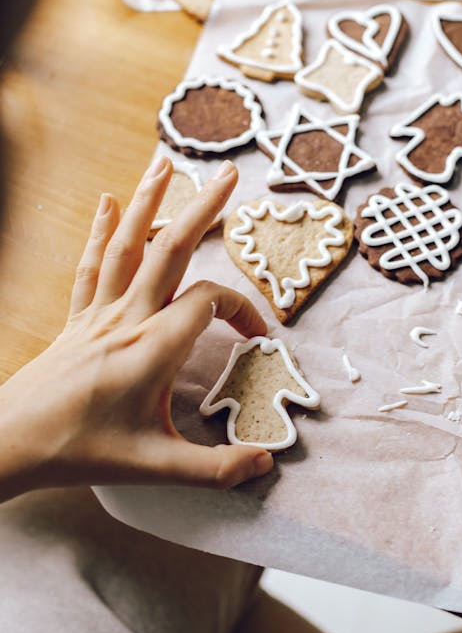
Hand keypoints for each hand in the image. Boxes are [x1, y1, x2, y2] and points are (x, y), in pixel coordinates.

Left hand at [0, 156, 273, 501]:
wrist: (10, 442)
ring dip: (149, 201)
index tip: (256, 336)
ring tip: (164, 163)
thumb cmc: (81, 452)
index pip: (210, 302)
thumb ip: (216, 469)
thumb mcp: (156, 467)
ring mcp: (98, 314)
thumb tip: (265, 467)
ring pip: (128, 245)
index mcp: (153, 347)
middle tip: (230, 174)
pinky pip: (92, 266)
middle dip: (204, 208)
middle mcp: (128, 318)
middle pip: (172, 248)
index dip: (243, 310)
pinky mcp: (77, 319)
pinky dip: (101, 231)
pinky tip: (106, 202)